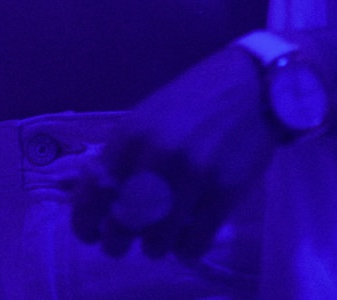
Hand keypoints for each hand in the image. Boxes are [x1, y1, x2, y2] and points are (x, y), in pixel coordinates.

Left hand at [69, 45, 280, 264]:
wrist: (250, 86)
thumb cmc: (193, 101)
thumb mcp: (147, 117)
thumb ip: (124, 155)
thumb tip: (101, 198)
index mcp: (132, 133)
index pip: (96, 190)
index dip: (86, 220)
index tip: (89, 233)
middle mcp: (158, 156)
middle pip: (124, 222)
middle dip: (117, 241)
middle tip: (121, 243)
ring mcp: (193, 177)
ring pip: (158, 241)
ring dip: (155, 246)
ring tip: (160, 237)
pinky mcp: (225, 194)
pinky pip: (195, 244)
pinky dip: (186, 249)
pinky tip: (187, 238)